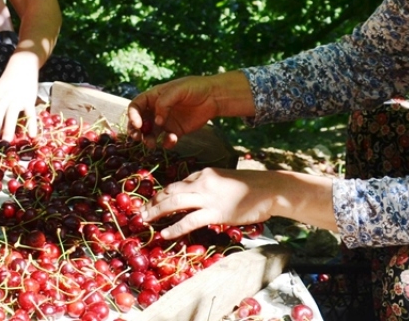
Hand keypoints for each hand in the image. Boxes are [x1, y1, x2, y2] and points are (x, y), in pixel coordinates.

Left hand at [0, 64, 38, 142]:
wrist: (22, 64)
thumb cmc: (7, 83)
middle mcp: (3, 98)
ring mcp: (17, 98)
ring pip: (11, 114)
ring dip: (8, 128)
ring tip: (6, 142)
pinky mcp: (29, 99)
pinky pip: (30, 113)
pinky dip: (31, 124)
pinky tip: (31, 135)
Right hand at [127, 76, 221, 148]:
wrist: (213, 97)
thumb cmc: (194, 88)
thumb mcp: (177, 90)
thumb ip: (164, 103)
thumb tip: (157, 121)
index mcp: (153, 97)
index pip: (136, 106)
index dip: (132, 115)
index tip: (137, 125)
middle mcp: (156, 110)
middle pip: (139, 122)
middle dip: (135, 131)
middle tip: (137, 138)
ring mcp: (165, 122)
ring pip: (150, 134)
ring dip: (148, 140)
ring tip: (152, 144)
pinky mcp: (175, 131)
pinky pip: (166, 140)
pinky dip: (166, 142)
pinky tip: (172, 139)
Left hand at [140, 167, 336, 239]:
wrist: (269, 188)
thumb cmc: (250, 187)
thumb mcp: (223, 181)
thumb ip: (207, 186)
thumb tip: (193, 198)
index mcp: (203, 174)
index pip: (177, 184)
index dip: (162, 194)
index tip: (152, 202)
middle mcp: (201, 182)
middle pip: (170, 191)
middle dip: (153, 202)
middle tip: (140, 212)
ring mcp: (208, 197)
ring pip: (175, 202)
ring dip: (157, 211)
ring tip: (145, 220)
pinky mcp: (216, 212)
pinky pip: (190, 220)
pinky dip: (175, 227)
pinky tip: (165, 234)